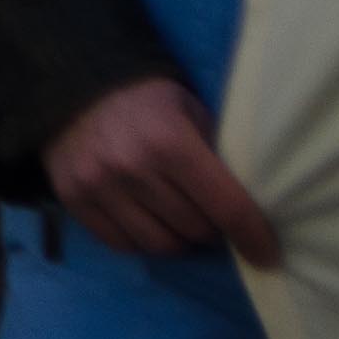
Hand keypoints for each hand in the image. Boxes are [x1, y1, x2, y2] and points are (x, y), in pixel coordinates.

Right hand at [45, 77, 280, 267]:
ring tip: (177, 219)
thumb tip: (249, 209)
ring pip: (160, 245)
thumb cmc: (147, 100)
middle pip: (195, 231)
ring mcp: (97, 186)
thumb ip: (216, 157)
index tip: (267, 255)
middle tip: (209, 214)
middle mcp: (131, 168)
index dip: (253, 237)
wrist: (72, 83)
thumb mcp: (191, 113)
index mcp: (169, 142)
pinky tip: (145, 219)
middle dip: (211, 228)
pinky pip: (122, 244)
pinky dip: (141, 239)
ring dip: (177, 238)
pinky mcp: (73, 198)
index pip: (226, 208)